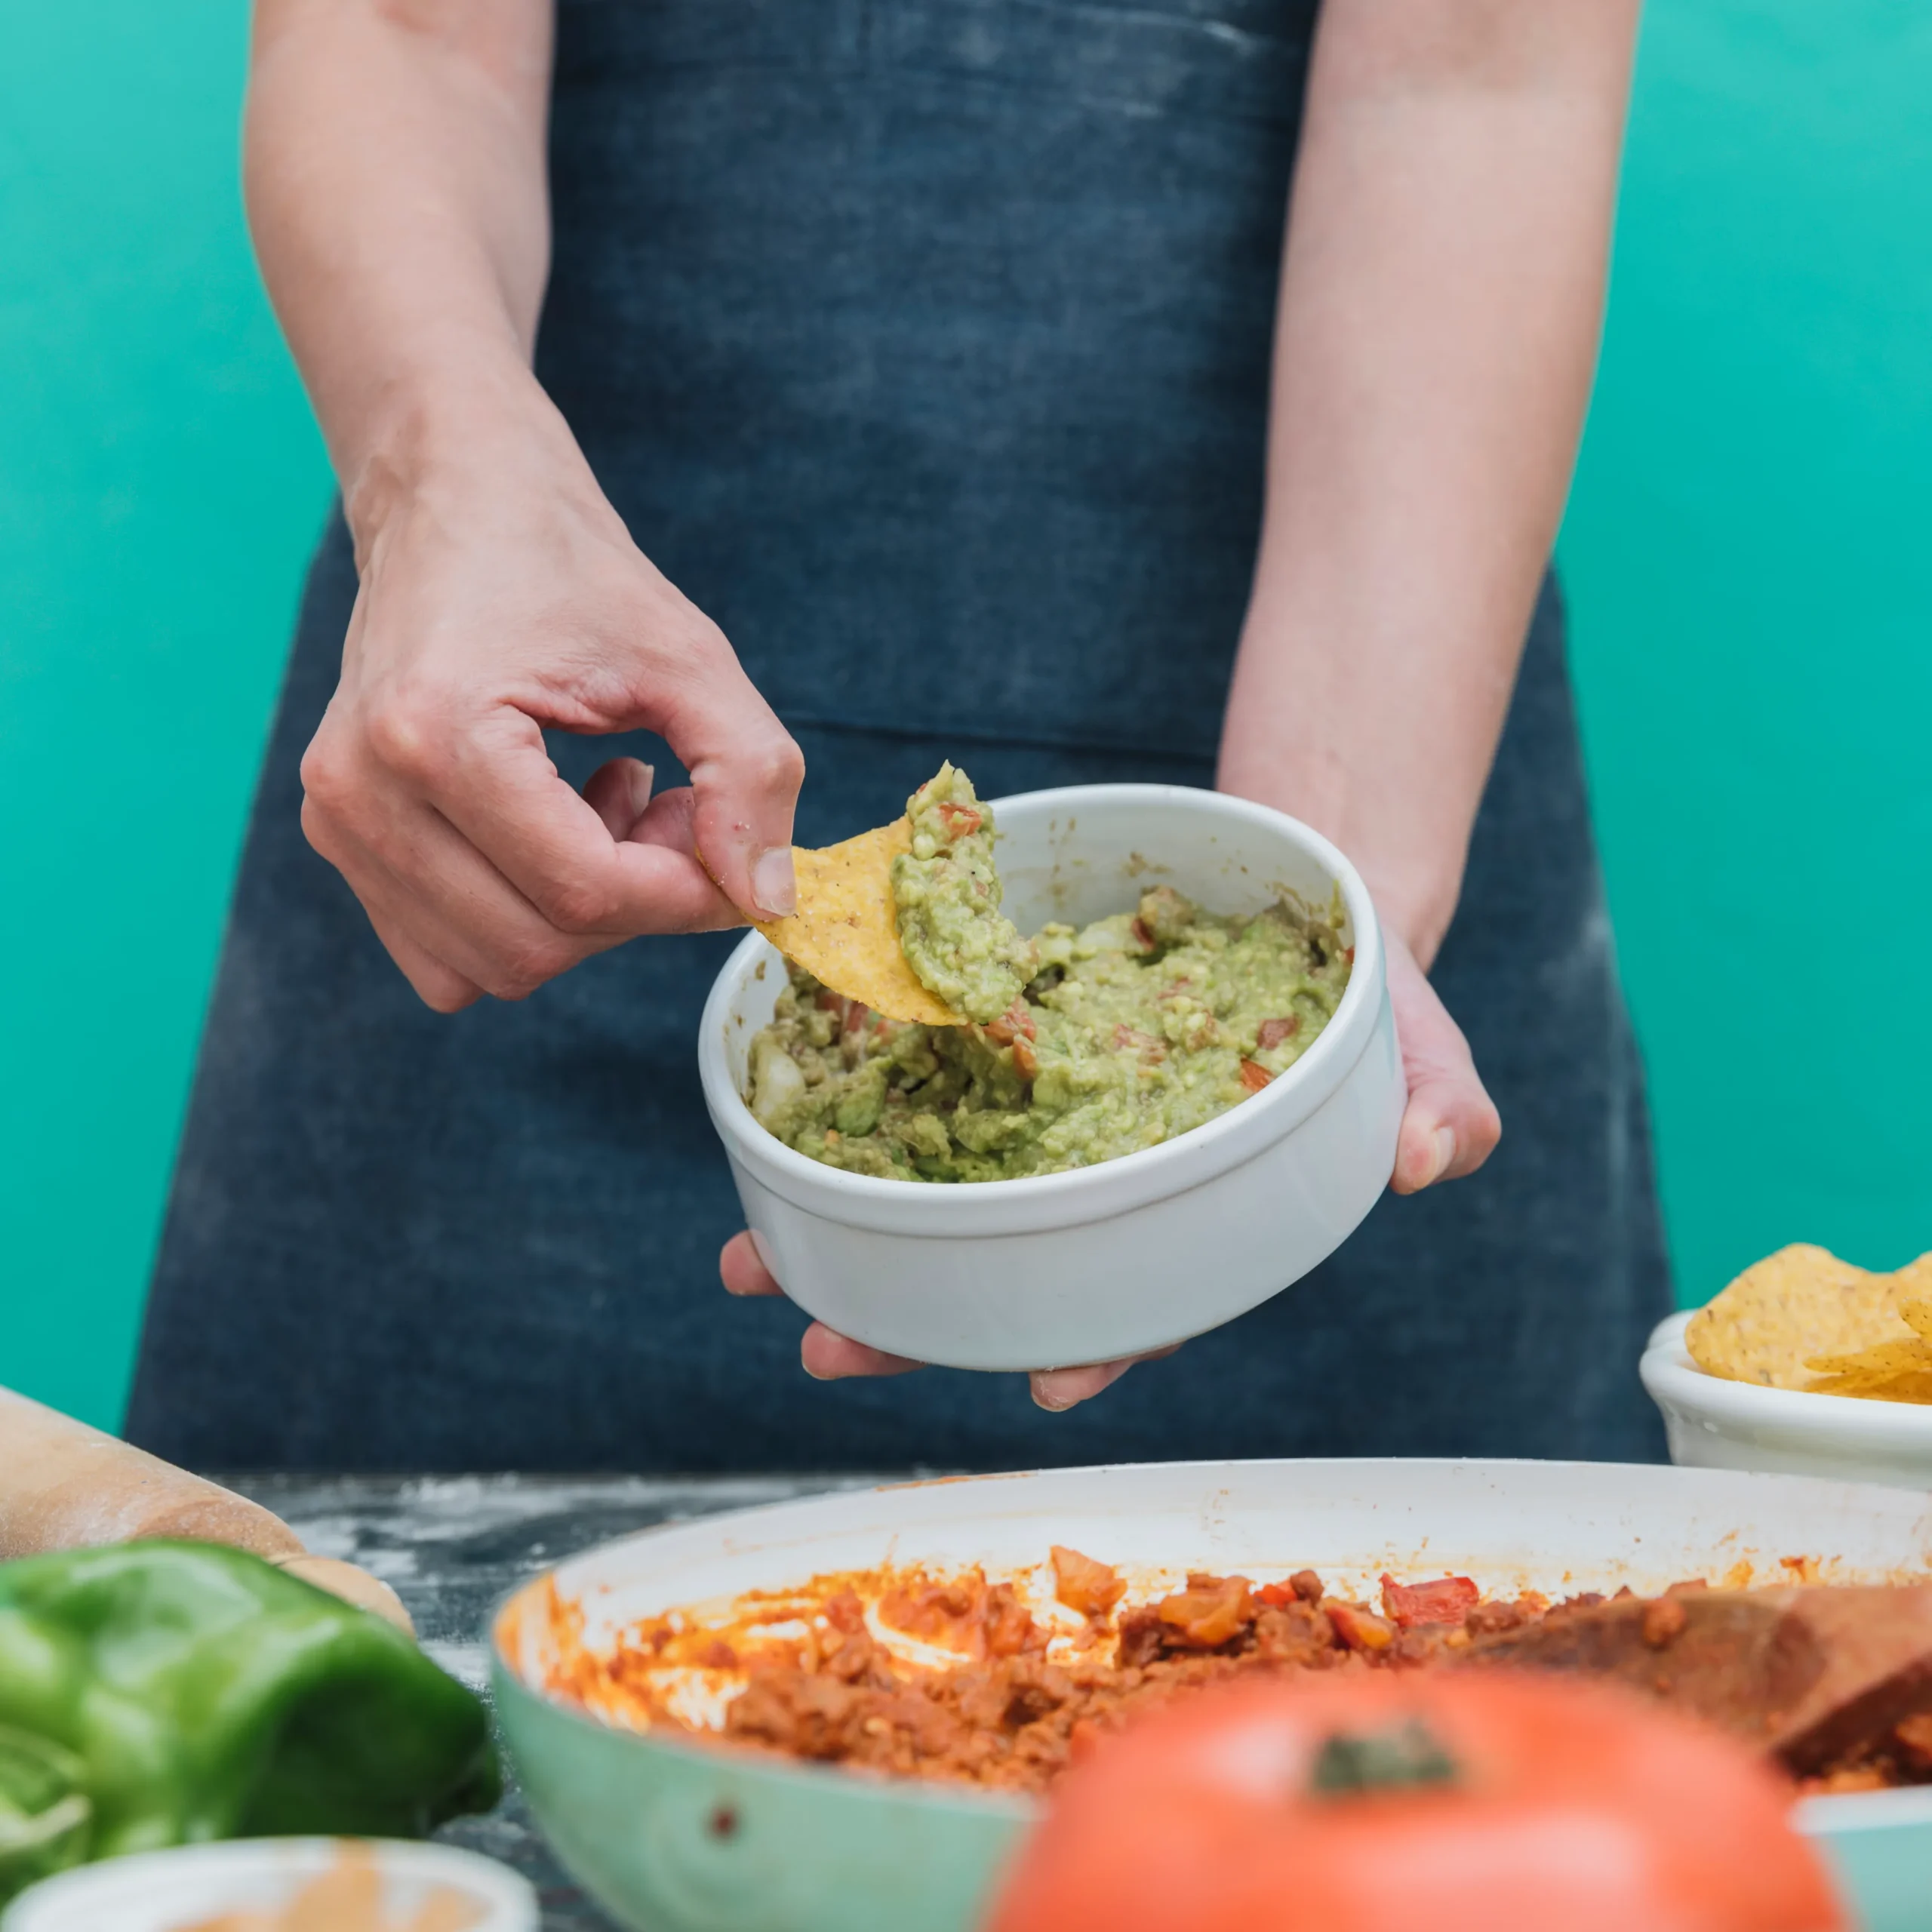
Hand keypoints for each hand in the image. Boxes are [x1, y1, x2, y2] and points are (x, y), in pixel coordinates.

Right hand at [299, 401, 803, 1010]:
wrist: (455, 507)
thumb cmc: (568, 572)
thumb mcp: (690, 658)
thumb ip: (749, 777)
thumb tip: (766, 903)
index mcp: (436, 733)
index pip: (585, 894)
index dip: (685, 896)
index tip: (731, 852)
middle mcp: (362, 791)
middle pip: (537, 946)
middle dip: (634, 903)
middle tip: (669, 808)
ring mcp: (339, 824)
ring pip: (496, 967)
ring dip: (582, 915)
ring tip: (607, 807)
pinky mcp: (341, 843)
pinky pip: (450, 958)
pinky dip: (524, 920)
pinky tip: (552, 830)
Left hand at [720, 927, 1496, 1406]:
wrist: (1292, 895)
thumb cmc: (1355, 995)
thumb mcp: (1416, 1041)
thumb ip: (1438, 1102)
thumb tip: (1427, 1154)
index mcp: (1198, 1213)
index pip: (1149, 1300)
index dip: (1101, 1347)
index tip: (1046, 1382)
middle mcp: (1102, 1187)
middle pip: (1007, 1273)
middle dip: (914, 1321)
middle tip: (824, 1346)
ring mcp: (1043, 1125)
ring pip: (935, 1200)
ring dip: (841, 1235)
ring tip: (749, 1262)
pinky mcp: (996, 1049)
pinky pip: (913, 1091)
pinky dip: (843, 1118)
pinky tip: (771, 1132)